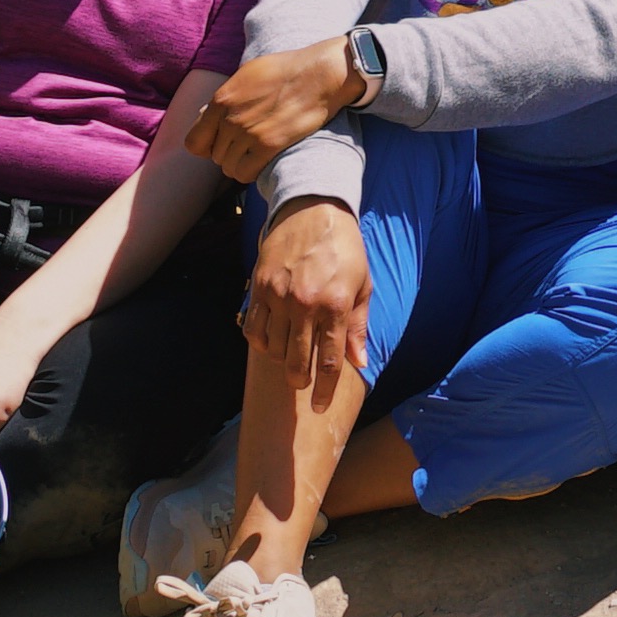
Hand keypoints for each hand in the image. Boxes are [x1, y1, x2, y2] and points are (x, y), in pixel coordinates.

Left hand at [190, 41, 366, 184]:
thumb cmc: (286, 70)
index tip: (222, 144)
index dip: (207, 146)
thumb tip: (205, 115)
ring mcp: (249, 133)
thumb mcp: (246, 75)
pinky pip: (244, 173)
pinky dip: (251, 172)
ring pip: (229, 168)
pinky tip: (263, 161)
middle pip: (215, 156)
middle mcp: (230, 118)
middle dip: (230, 153)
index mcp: (221, 100)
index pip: (194, 142)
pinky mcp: (269, 145)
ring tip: (258, 152)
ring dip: (242, 163)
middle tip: (250, 143)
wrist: (319, 73)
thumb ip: (225, 98)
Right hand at [244, 197, 373, 394]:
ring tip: (291, 356)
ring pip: (274, 349)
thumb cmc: (345, 248)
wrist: (314, 209)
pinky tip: (272, 341)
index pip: (330, 362)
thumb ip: (357, 326)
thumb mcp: (362, 285)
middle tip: (302, 384)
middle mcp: (305, 304)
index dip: (324, 391)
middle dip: (300, 382)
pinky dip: (261, 342)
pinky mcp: (259, 287)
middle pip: (297, 362)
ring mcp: (278, 296)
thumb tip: (359, 362)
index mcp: (335, 305)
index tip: (319, 406)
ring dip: (282, 360)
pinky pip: (254, 329)